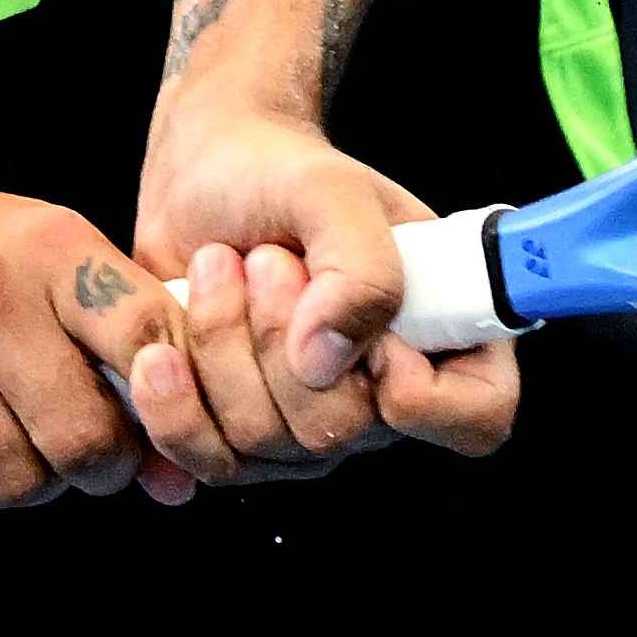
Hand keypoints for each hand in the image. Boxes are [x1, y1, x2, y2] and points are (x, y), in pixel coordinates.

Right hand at [0, 170, 207, 521]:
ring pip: (17, 479)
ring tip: (18, 445)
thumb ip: (121, 351)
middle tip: (86, 454)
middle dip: (98, 468)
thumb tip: (179, 478)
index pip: (148, 334)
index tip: (159, 418)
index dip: (172, 397)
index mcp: (50, 246)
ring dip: (30, 485)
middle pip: (83, 438)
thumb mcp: (48, 263)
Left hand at [118, 105, 521, 480]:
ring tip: (215, 267)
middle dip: (278, 335)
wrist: (203, 176)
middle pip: (339, 432)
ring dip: (220, 343)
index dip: (422, 394)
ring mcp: (305, 430)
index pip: (476, 418)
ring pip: (261, 443)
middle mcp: (378, 399)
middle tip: (265, 259)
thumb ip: (359, 266)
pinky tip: (160, 349)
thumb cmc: (280, 176)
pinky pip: (204, 460)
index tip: (372, 331)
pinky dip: (171, 400)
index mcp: (440, 337)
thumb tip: (325, 359)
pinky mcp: (234, 439)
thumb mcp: (332, 191)